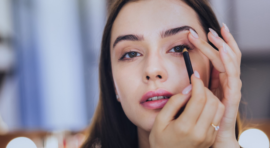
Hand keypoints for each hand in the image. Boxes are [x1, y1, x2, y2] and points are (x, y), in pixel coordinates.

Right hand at [149, 73, 224, 147]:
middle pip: (212, 102)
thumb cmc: (161, 141)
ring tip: (199, 95)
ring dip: (211, 97)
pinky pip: (218, 117)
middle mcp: (200, 132)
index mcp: (185, 127)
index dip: (198, 83)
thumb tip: (187, 90)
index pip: (199, 98)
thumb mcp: (160, 121)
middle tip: (195, 86)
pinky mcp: (211, 138)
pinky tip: (203, 105)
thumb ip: (173, 103)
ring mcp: (208, 136)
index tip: (194, 76)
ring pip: (219, 108)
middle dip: (205, 89)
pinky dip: (213, 106)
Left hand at [188, 24, 241, 147]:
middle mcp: (227, 82)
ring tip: (216, 34)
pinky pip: (232, 76)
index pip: (218, 58)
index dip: (211, 45)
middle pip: (225, 57)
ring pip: (230, 63)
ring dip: (223, 47)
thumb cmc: (205, 118)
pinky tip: (223, 51)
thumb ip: (198, 86)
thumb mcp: (199, 98)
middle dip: (219, 42)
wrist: (214, 139)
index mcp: (219, 82)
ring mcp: (231, 88)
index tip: (200, 35)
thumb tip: (192, 73)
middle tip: (209, 29)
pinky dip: (228, 62)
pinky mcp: (233, 96)